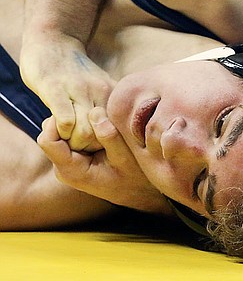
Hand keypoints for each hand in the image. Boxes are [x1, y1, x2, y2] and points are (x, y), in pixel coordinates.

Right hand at [20, 33, 115, 151]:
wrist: (53, 40)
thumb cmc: (74, 69)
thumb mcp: (99, 84)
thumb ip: (108, 104)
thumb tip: (118, 127)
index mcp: (111, 93)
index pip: (120, 129)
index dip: (107, 143)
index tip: (95, 145)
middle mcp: (99, 91)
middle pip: (104, 134)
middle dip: (91, 148)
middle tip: (78, 147)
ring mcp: (78, 90)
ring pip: (86, 131)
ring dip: (74, 142)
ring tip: (66, 140)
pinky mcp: (55, 89)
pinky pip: (65, 119)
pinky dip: (62, 131)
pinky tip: (56, 128)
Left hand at [37, 109, 170, 214]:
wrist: (136, 191)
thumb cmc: (133, 176)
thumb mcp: (125, 157)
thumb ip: (109, 136)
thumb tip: (94, 111)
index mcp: (71, 170)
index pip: (47, 140)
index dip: (60, 122)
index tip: (83, 113)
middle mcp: (63, 167)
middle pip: (51, 133)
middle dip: (70, 120)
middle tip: (96, 119)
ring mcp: (66, 161)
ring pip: (59, 131)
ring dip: (76, 122)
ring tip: (100, 125)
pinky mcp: (72, 156)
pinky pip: (68, 133)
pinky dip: (82, 126)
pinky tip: (100, 129)